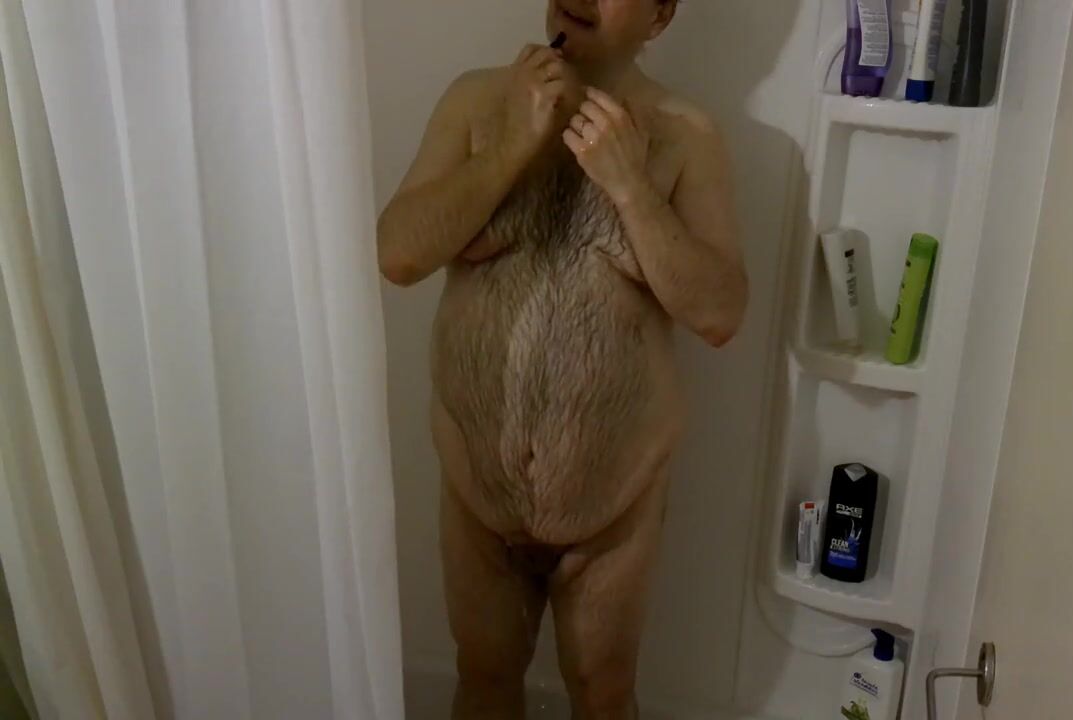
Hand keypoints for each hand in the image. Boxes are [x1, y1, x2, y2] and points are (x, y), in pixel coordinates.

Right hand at [498, 44, 570, 164]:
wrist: (511, 142)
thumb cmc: (514, 125)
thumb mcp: (516, 97)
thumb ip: (528, 83)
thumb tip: (546, 75)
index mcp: (514, 72)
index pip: (532, 49)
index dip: (547, 53)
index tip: (556, 63)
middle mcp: (523, 73)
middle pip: (547, 54)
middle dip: (559, 63)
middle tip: (566, 78)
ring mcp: (533, 82)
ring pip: (558, 67)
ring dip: (567, 78)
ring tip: (570, 92)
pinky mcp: (544, 95)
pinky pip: (564, 85)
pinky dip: (570, 92)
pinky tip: (570, 103)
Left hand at [563, 87, 649, 204]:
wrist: (628, 182)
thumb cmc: (636, 158)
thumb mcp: (641, 131)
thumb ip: (633, 112)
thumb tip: (623, 97)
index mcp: (620, 116)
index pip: (597, 96)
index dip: (589, 95)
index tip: (586, 96)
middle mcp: (605, 123)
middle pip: (584, 106)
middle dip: (583, 112)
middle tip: (586, 121)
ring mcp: (592, 137)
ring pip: (574, 120)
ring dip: (576, 125)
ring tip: (581, 134)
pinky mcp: (581, 150)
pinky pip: (567, 134)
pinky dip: (569, 137)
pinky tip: (575, 142)